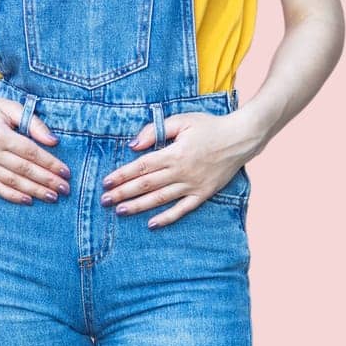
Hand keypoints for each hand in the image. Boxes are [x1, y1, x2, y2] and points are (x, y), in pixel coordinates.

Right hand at [0, 92, 71, 205]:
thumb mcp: (10, 107)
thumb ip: (33, 123)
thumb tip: (54, 141)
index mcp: (0, 134)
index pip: (31, 153)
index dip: (50, 164)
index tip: (66, 173)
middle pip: (24, 170)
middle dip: (47, 181)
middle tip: (65, 189)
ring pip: (12, 182)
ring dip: (34, 191)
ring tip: (52, 197)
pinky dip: (12, 196)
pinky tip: (27, 200)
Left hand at [99, 110, 258, 228]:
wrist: (240, 138)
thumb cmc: (209, 127)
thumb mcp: (182, 121)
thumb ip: (156, 131)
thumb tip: (133, 145)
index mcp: (174, 153)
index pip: (141, 167)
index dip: (122, 175)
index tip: (106, 182)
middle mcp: (181, 172)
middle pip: (146, 185)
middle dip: (123, 193)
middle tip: (105, 200)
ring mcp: (192, 185)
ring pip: (160, 199)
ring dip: (139, 206)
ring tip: (121, 211)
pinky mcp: (203, 194)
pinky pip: (182, 209)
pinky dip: (167, 217)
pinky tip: (152, 224)